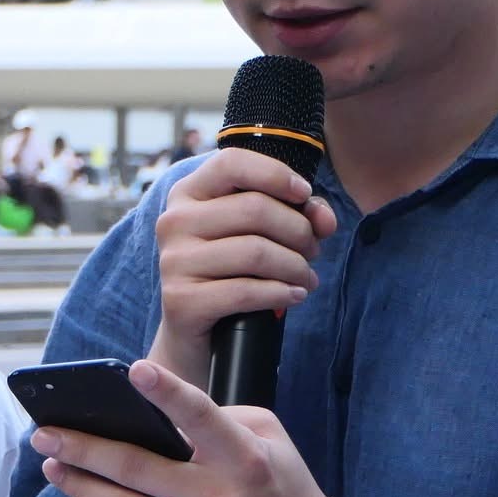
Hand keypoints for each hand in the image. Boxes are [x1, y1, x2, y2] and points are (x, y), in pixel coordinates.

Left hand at [30, 360, 348, 496]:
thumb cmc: (284, 489)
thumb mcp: (270, 441)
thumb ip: (220, 419)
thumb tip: (151, 413)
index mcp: (245, 459)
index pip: (201, 417)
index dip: (167, 393)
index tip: (133, 370)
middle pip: (136, 469)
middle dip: (82, 448)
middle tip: (44, 432)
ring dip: (79, 486)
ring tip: (50, 466)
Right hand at [148, 152, 337, 387]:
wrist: (196, 333)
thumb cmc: (230, 273)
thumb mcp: (260, 234)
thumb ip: (295, 214)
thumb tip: (324, 219)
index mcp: (188, 194)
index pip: (232, 163)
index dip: (276, 175)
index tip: (303, 195)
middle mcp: (174, 222)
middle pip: (254, 209)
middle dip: (298, 230)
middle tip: (313, 250)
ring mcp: (173, 261)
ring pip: (255, 252)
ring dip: (295, 266)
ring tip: (307, 277)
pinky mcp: (181, 300)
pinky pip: (245, 291)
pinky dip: (280, 293)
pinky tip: (294, 296)